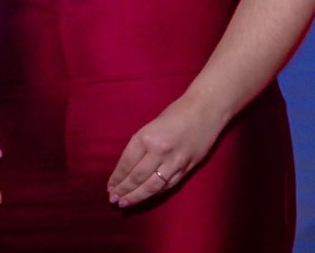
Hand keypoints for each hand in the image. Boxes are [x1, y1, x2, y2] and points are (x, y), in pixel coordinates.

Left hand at [107, 94, 225, 206]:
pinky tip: (146, 197)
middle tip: (113, 200)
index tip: (109, 188)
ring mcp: (175, 162)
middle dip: (124, 191)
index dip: (117, 179)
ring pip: (153, 186)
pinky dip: (155, 193)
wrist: (205, 111)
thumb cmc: (175, 114)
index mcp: (146, 138)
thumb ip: (141, 146)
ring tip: (125, 203)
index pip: (127, 164)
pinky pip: (168, 185)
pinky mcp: (187, 169)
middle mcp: (159, 151)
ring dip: (137, 197)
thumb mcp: (150, 126)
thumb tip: (128, 168)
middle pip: (137, 178)